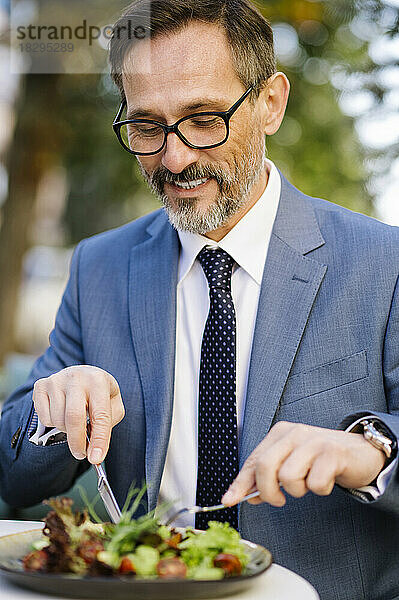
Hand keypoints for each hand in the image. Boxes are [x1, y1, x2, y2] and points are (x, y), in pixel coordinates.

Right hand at [33, 366, 124, 463]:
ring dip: (67, 431)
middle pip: (73, 418)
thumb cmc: (99, 394)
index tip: (96, 458)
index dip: (99, 439)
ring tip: (75, 422)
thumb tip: (94, 452)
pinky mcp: (40, 386)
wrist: (81, 375)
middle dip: (77, 442)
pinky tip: (62, 413)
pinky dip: (54, 424)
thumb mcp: (113, 405)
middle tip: (82, 454)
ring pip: (58, 420)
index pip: (100, 415)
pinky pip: (44, 418)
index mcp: (98, 380)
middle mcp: (76, 377)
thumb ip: (106, 426)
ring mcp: (56, 380)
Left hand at [222, 421, 385, 506]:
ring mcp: (313, 441)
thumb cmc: (321, 459)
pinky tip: (326, 480)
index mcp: (280, 433)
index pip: (253, 460)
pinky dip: (320, 490)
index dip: (240, 483)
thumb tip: (248, 495)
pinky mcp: (332, 453)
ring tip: (308, 483)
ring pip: (288, 477)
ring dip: (298, 490)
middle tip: (280, 499)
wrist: (359, 452)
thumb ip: (269, 476)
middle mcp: (294, 433)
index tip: (229, 500)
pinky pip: (315, 484)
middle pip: (265, 467)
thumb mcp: (291, 462)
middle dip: (268, 491)